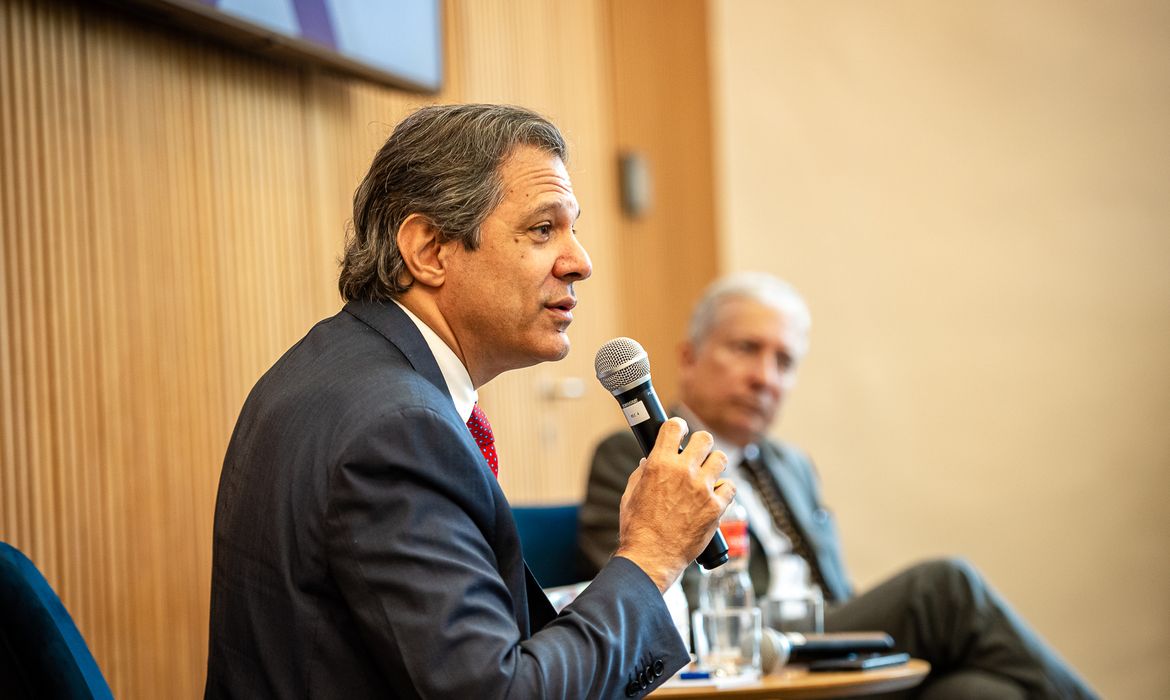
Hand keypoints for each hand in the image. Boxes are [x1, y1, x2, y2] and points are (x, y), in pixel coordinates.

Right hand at [613, 418, 734, 591]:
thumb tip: (649, 462)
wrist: (651, 556)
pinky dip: (724, 489)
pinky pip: (730, 486)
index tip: (681, 431)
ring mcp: (702, 488)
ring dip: (714, 464)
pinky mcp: (716, 507)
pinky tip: (715, 495)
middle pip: (705, 438)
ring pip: (721, 459)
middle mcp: (683, 471)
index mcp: (659, 464)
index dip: (679, 426)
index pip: (674, 427)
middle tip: (698, 453)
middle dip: (701, 443)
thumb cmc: (637, 528)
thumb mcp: (631, 494)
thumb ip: (642, 473)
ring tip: (708, 474)